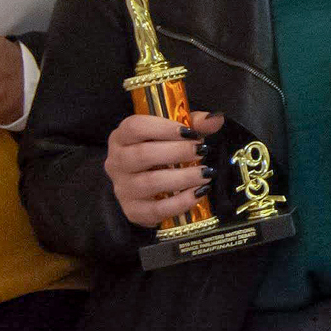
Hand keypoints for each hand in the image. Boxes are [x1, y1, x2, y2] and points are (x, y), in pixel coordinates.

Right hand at [104, 111, 223, 227]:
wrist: (146, 188)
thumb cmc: (160, 152)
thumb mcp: (174, 134)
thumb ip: (194, 124)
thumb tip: (215, 119)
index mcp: (121, 137)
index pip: (135, 127)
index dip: (164, 128)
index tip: (190, 132)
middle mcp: (116, 162)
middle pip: (143, 154)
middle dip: (177, 152)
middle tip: (202, 152)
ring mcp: (122, 188)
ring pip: (150, 183)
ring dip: (183, 178)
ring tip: (206, 174)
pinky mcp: (133, 211)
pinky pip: (156, 209)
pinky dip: (180, 202)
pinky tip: (199, 193)